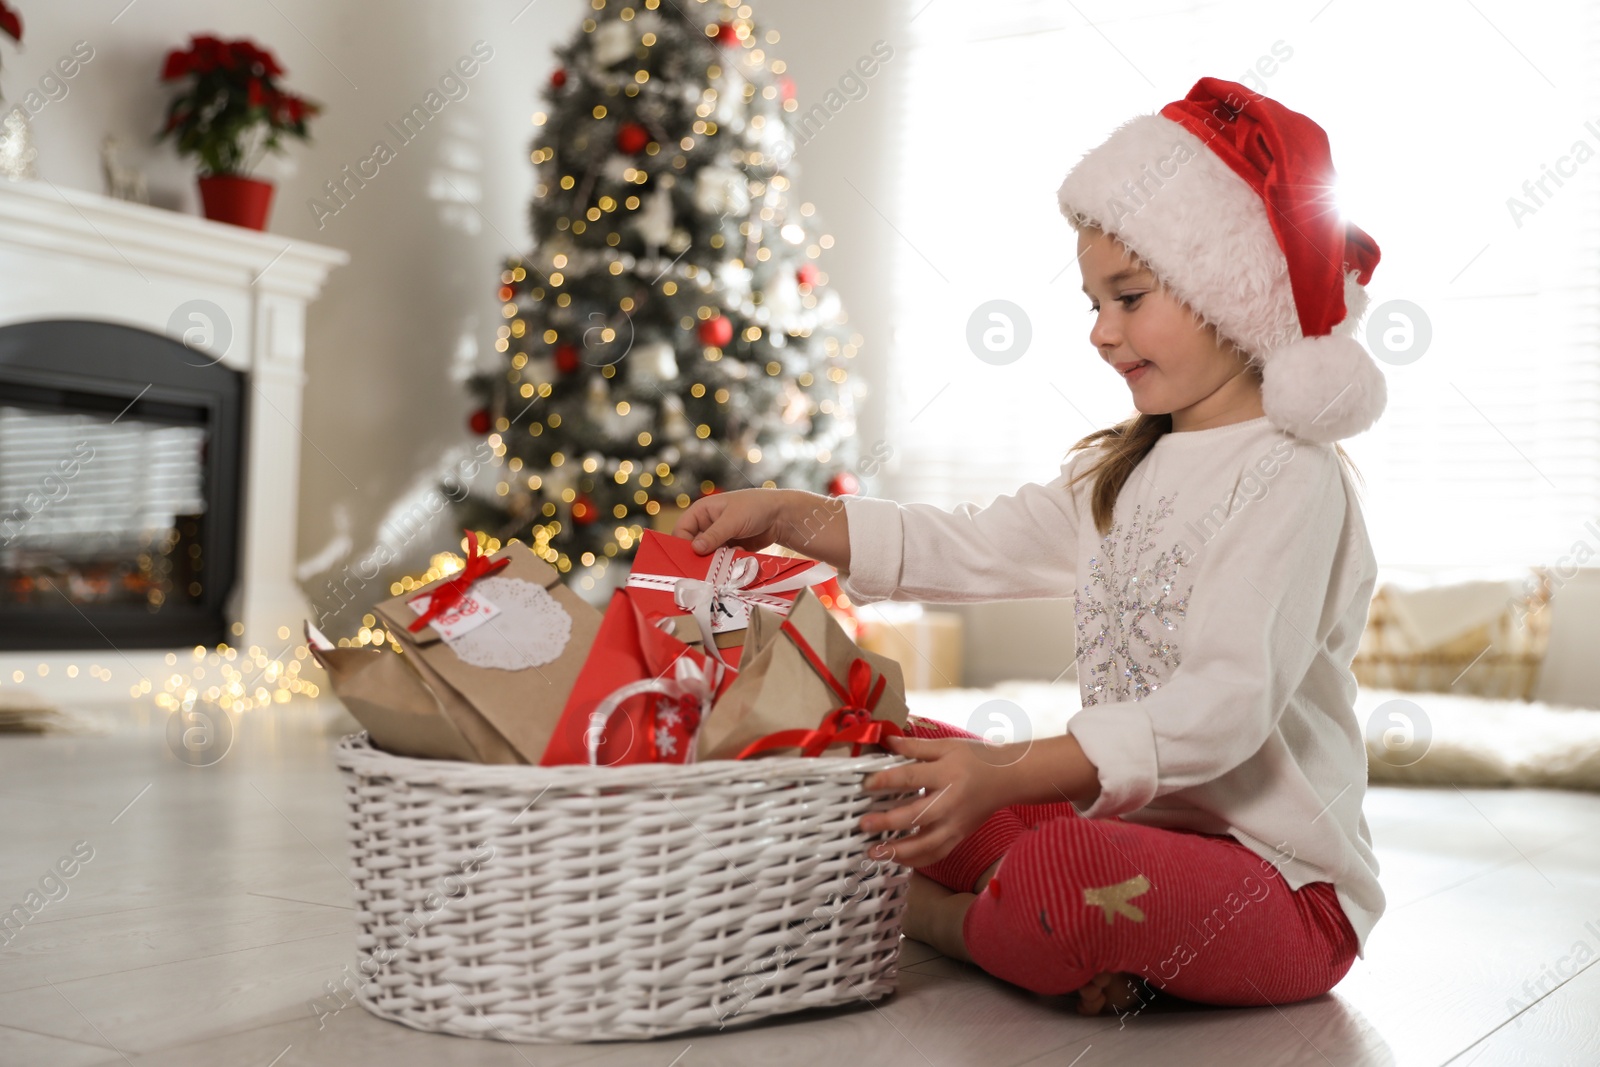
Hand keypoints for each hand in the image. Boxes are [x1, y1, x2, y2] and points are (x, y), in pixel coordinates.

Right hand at [672, 488, 794, 553]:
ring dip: (717, 559)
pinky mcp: (730, 549)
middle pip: (693, 546)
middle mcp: (707, 525)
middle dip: (701, 556)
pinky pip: (722, 560)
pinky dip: (728, 561)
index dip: (682, 544)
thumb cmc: (755, 507)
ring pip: (708, 555)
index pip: (682, 530)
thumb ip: (713, 535)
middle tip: (709, 565)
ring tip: (730, 556)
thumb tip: (694, 549)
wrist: (781, 516)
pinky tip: (741, 554)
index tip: (689, 558)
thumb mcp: (732, 520)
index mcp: (702, 512)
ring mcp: (719, 538)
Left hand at [858, 734, 1011, 868]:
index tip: (866, 784)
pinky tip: (896, 860)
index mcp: (946, 774)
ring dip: (898, 852)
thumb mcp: (948, 746)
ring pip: (926, 845)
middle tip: (864, 824)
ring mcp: (955, 823)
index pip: (911, 778)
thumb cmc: (976, 758)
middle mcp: (950, 802)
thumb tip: (888, 741)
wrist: (1009, 778)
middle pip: (916, 816)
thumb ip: (916, 746)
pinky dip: (916, 861)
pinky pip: (936, 854)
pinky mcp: (959, 836)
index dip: (886, 781)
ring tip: (874, 852)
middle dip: (888, 822)